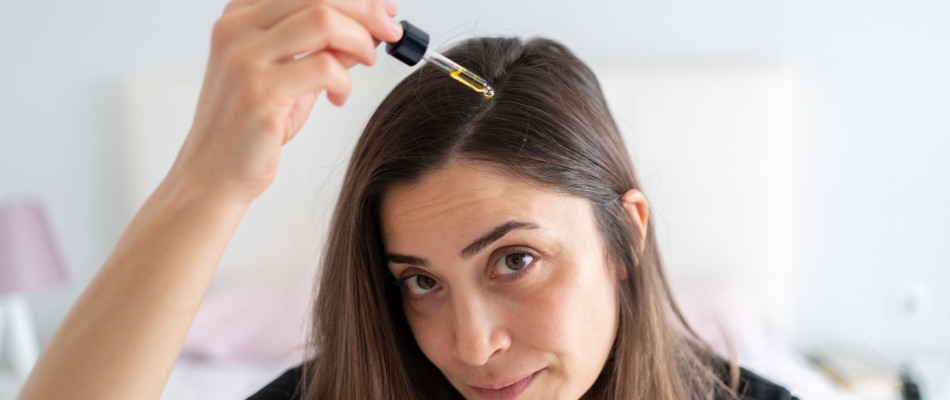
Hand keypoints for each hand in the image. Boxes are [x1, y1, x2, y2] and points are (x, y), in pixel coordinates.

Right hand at [169, 0, 401, 204]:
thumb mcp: (292, 78)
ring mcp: (244, 58)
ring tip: (368, 59)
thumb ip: (325, 49)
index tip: (384, 8)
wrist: (214, 173)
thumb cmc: (252, 127)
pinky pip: (324, 67)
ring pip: (323, 20)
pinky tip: (339, 97)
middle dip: (367, 9)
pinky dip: (345, 81)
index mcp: (239, 17)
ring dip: (360, 38)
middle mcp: (237, 30)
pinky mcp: (259, 92)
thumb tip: (370, 28)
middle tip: (392, 30)